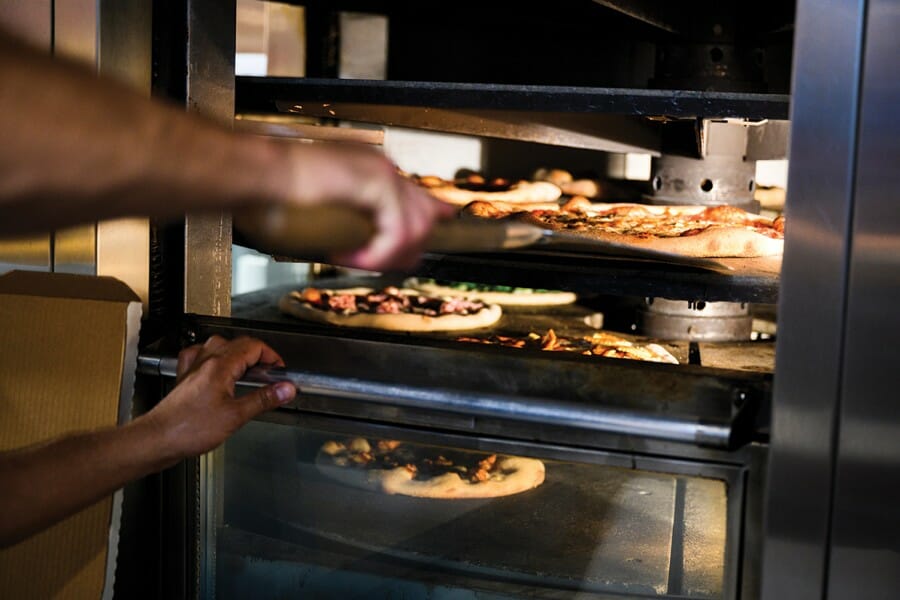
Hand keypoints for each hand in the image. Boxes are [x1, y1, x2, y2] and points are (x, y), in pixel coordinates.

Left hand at [145, 335, 296, 458]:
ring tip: (248, 370)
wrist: (157, 439)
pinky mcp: (185, 378)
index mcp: (220, 366)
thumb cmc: (189, 429)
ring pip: (219, 345)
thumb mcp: (235, 416)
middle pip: (238, 343)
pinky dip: (212, 357)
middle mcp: (206, 361)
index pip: (253, 346)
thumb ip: (263, 399)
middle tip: (270, 373)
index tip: (280, 371)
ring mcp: (193, 368)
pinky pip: (199, 355)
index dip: (272, 356)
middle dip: (259, 355)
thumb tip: (286, 388)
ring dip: (237, 353)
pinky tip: (216, 367)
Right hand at [282, 141, 455, 270]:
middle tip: (378, 265)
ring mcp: (382, 172)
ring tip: (356, 262)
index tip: (430, 237)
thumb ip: (351, 225)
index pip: (416, 196)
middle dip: (408, 250)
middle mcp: (382, 167)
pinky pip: (395, 233)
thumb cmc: (276, 193)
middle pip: (424, 215)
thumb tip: (360, 247)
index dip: (429, 218)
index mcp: (371, 169)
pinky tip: (348, 257)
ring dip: (386, 255)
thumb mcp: (324, 213)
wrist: (259, 174)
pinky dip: (374, 254)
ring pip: (414, 228)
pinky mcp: (378, 184)